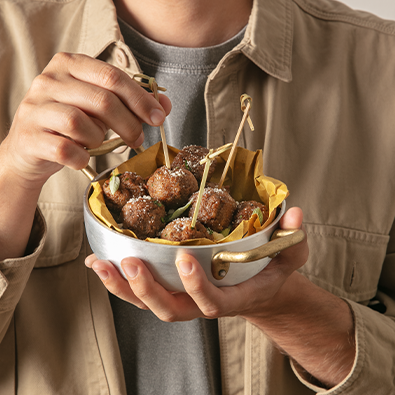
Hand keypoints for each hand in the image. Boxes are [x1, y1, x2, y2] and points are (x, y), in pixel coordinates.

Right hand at [0, 52, 170, 189]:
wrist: (32, 149)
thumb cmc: (71, 125)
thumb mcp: (100, 108)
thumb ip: (130, 103)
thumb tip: (164, 106)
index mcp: (70, 64)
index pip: (113, 76)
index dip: (141, 99)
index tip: (158, 118)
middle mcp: (49, 80)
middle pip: (102, 100)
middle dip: (129, 124)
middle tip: (138, 139)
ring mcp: (35, 108)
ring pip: (79, 123)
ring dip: (97, 139)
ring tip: (95, 143)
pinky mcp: (29, 137)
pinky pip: (65, 150)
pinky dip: (81, 158)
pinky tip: (82, 157)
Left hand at [85, 207, 307, 320]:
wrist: (257, 288)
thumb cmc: (270, 270)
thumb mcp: (289, 254)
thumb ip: (292, 237)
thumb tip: (296, 213)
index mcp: (232, 298)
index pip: (212, 302)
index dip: (196, 286)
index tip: (184, 257)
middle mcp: (202, 304)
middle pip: (170, 310)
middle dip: (148, 290)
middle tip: (131, 262)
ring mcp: (183, 301)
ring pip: (148, 305)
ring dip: (122, 287)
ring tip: (100, 264)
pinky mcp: (170, 291)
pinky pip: (140, 293)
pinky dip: (118, 280)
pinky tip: (101, 262)